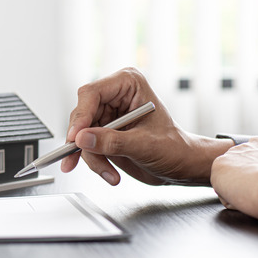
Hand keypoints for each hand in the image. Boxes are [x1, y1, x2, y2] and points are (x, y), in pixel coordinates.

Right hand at [61, 68, 233, 185]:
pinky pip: (86, 147)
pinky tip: (108, 172)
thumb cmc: (174, 147)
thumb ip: (113, 141)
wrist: (181, 165)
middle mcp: (115, 97)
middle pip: (82, 116)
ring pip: (81, 135)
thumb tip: (83, 139)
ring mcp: (107, 116)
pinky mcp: (102, 133)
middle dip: (83, 142)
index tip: (76, 137)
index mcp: (128, 85)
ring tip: (109, 172)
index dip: (81, 115)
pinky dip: (94, 162)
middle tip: (78, 159)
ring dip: (91, 157)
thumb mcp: (145, 145)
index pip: (92, 93)